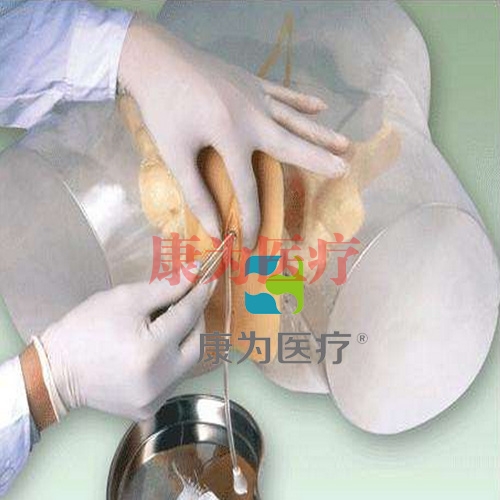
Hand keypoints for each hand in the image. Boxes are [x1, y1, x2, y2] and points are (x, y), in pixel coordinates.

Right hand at [38, 277, 212, 420]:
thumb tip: (195, 272)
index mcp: (152, 350)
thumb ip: (166, 287)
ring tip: (171, 322)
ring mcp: (155, 398)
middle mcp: (159, 380)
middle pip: (197, 344)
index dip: (200, 294)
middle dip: (197, 319)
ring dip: (186, 340)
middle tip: (189, 301)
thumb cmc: (87, 329)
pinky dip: (173, 359)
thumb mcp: (126, 299)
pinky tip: (160, 346)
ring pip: (188, 364)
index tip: (208, 278)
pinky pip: (174, 379)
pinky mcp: (148, 409)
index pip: (188, 316)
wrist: (55, 371)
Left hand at [118, 17, 348, 247]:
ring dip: (320, 132)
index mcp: (231, 137)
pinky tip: (322, 106)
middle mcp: (252, 117)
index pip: (248, 188)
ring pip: (295, 119)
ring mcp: (255, 96)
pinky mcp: (252, 81)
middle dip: (318, 161)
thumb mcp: (174, 154)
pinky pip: (284, 93)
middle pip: (291, 145)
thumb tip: (212, 230)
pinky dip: (302, 100)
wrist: (156, 59)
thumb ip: (195, 193)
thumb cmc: (162, 109)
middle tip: (344, 171)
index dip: (252, 218)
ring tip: (345, 145)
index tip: (254, 242)